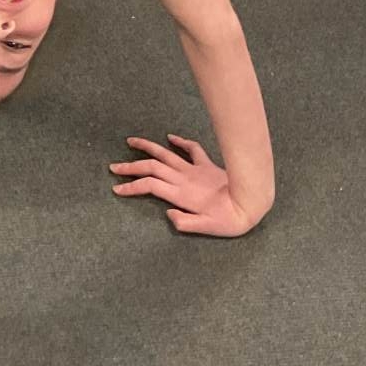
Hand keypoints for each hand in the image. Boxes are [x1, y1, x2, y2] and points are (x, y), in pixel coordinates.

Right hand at [110, 135, 263, 237]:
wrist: (251, 201)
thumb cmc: (230, 219)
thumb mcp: (207, 228)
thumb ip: (186, 223)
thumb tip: (168, 215)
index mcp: (180, 194)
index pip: (149, 186)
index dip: (131, 187)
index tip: (117, 189)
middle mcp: (183, 179)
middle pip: (151, 167)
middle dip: (130, 167)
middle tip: (114, 168)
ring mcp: (194, 169)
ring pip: (165, 154)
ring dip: (147, 147)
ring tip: (131, 141)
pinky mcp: (206, 165)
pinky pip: (190, 149)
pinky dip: (179, 141)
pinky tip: (170, 137)